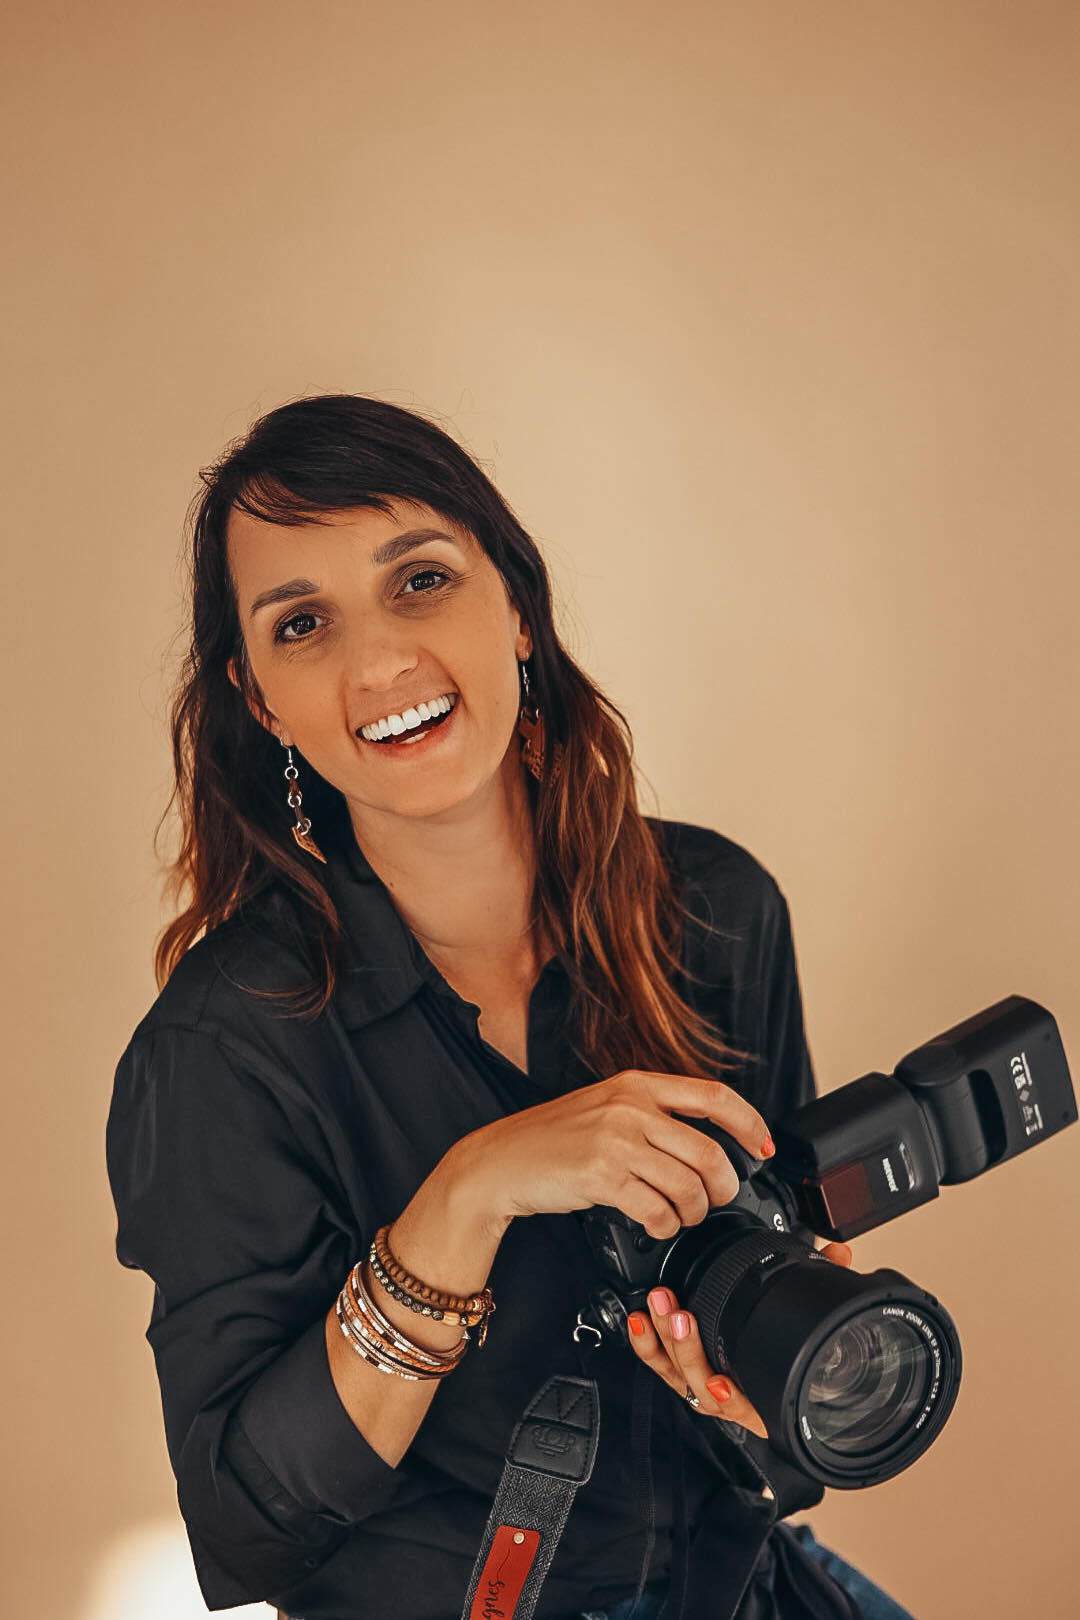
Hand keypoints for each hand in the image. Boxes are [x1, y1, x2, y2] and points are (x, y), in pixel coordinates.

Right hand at [453, 1069, 774, 1236]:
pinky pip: (658, 1210)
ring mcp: (616, 1140)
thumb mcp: (605, 1106)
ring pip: (688, 1185)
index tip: (763, 1147)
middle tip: (715, 1200)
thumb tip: (704, 1142)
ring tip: (680, 1216)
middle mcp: (630, 1106)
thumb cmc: (552, 1139)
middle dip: (723, 1186)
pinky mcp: (602, 1176)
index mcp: (636, 1084)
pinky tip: (655, 1223)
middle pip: (709, 1151)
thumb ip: (650, 1114)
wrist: (500, 1161)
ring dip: (693, 1212)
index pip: (713, 1096)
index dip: (748, 1123)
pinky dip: (666, 1225)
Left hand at [627, 1241, 853, 1437]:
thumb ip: (826, 1283)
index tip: (724, 1384)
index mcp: (768, 1401)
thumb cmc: (791, 1349)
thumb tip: (837, 1254)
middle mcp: (733, 1403)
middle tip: (680, 1315)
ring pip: (678, 1375)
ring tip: (661, 1305)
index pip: (749, 1410)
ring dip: (665, 1340)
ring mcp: (705, 1391)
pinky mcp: (681, 1375)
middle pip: (703, 1388)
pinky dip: (647, 1345)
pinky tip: (639, 1322)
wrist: (770, 1375)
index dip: (734, 1400)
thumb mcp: (811, 1318)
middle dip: (687, 1349)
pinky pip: (660, 1366)